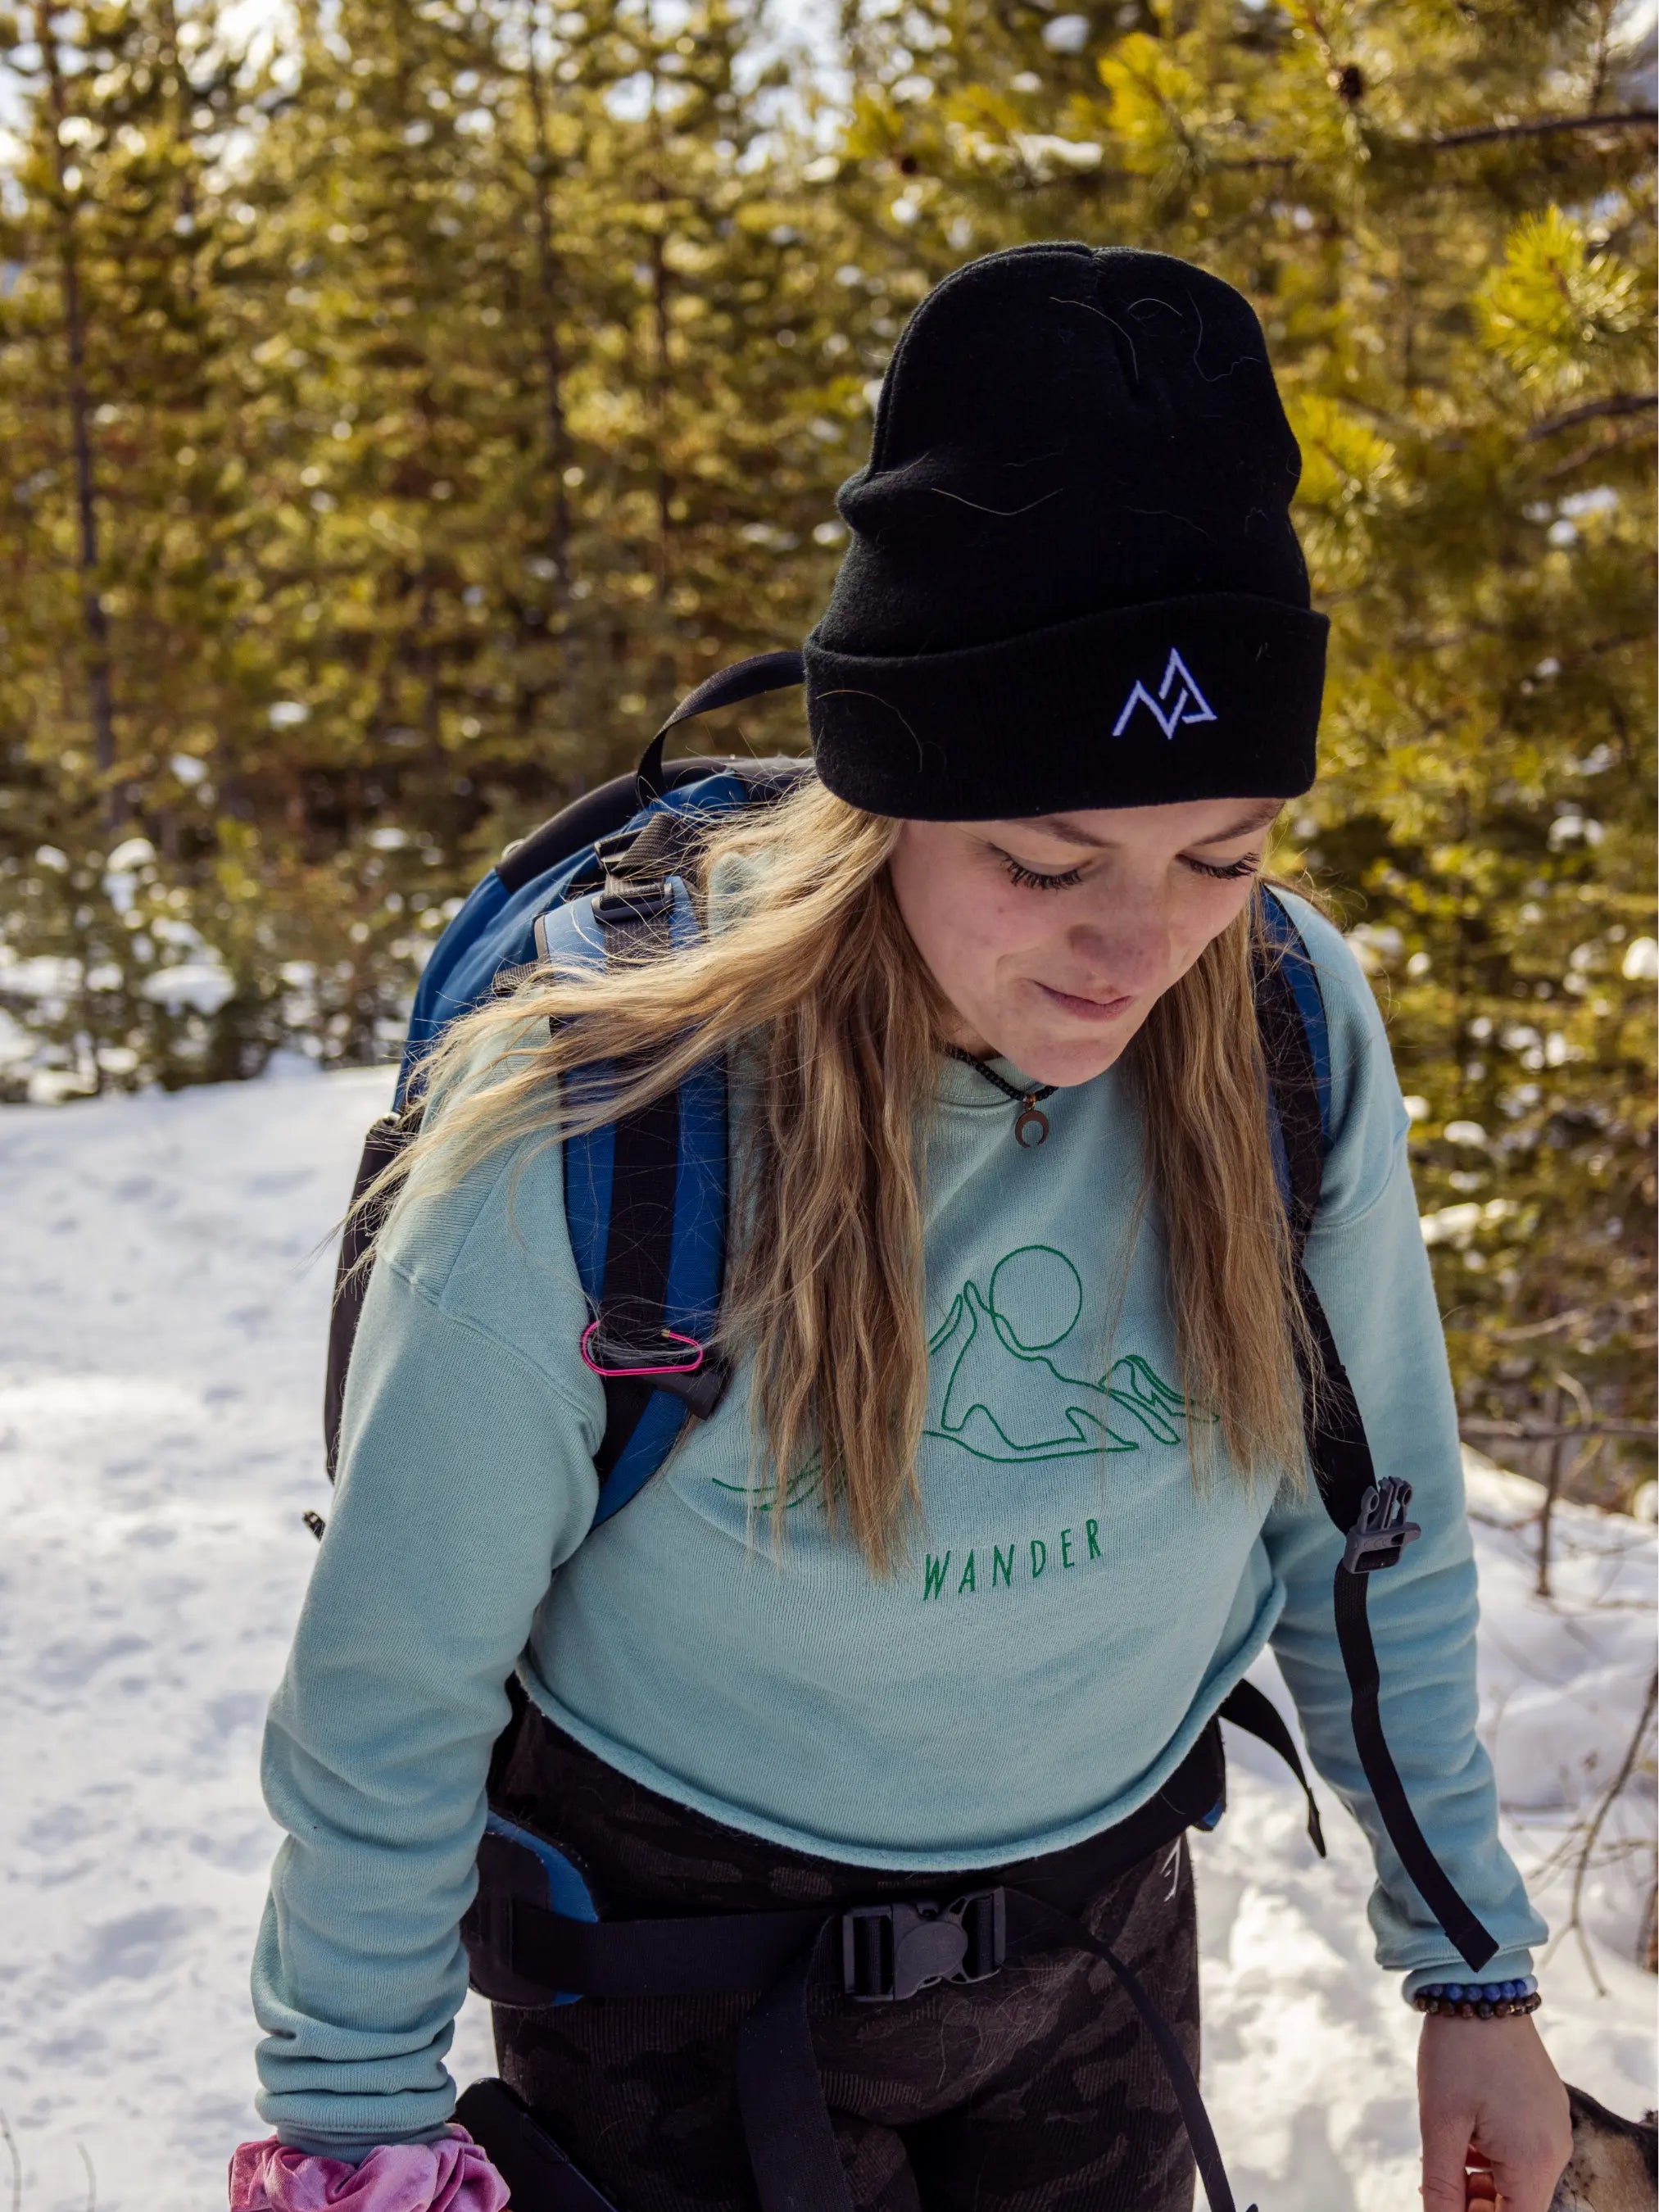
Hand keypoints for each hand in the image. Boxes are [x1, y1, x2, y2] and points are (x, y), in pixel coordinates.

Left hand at [1418, 2012, 1571, 2211]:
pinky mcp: (1545, 2108)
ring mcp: (1553, 2127)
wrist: (1480, 1986)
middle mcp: (1555, 2150)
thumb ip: (1441, 2186)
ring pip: (1518, 2178)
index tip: (1447, 2206)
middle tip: (1439, 2183)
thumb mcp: (1439, 2124)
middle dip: (1478, 2204)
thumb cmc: (1458, 2052)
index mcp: (1535, 2161)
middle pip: (1518, 2204)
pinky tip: (1463, 2136)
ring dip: (1482, 2181)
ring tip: (1445, 2155)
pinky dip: (1493, 2156)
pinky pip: (1523, 2151)